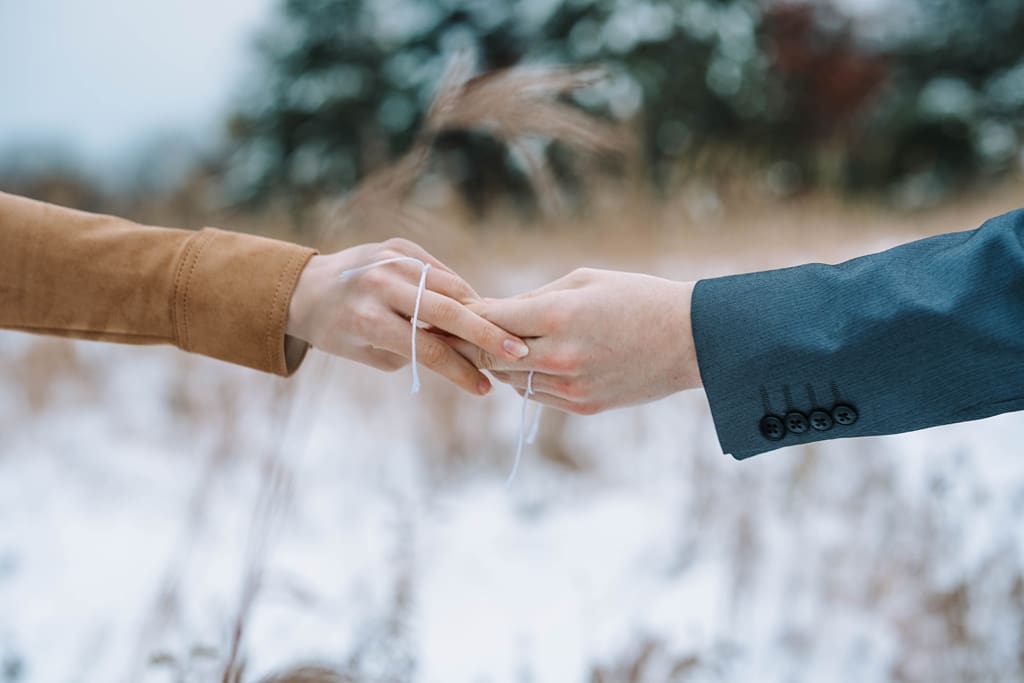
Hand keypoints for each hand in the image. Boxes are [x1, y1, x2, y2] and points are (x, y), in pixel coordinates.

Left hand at [285, 238, 529, 394]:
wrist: (306, 287)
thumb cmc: (339, 331)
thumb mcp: (369, 353)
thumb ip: (413, 352)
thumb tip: (464, 353)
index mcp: (366, 318)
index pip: (425, 348)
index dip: (458, 371)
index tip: (484, 388)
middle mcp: (380, 284)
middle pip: (446, 311)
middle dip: (486, 334)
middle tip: (519, 351)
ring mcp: (391, 259)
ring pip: (450, 286)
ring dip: (480, 310)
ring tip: (505, 332)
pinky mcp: (399, 246)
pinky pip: (441, 271)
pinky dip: (461, 291)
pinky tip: (479, 310)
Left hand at [450, 268, 700, 412]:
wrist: (691, 340)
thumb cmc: (637, 298)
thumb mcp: (584, 281)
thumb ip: (535, 298)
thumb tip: (494, 311)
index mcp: (558, 315)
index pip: (491, 319)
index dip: (467, 315)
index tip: (452, 309)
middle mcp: (560, 355)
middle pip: (491, 356)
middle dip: (472, 344)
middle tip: (455, 334)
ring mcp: (571, 386)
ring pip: (511, 381)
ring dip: (498, 365)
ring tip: (488, 348)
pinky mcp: (583, 406)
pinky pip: (537, 396)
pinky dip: (526, 380)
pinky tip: (526, 364)